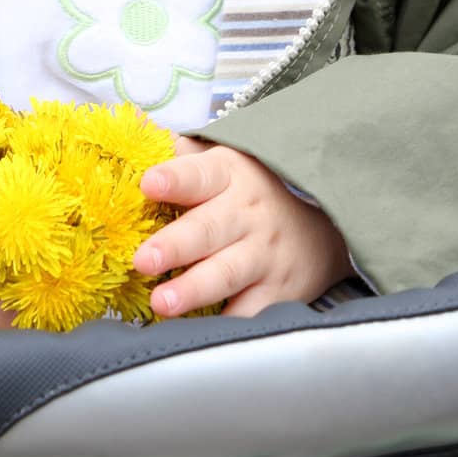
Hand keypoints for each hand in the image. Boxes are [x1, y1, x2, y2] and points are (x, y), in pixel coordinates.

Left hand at [133, 137, 351, 317]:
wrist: (327, 220)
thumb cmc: (252, 190)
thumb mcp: (221, 161)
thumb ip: (176, 150)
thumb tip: (130, 120)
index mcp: (228, 175)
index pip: (199, 174)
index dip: (174, 178)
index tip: (148, 184)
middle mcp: (246, 214)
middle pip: (208, 229)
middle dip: (175, 245)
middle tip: (142, 259)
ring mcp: (264, 254)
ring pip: (227, 273)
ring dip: (193, 289)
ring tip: (161, 303)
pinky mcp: (279, 291)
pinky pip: (251, 311)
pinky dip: (227, 323)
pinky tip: (197, 337)